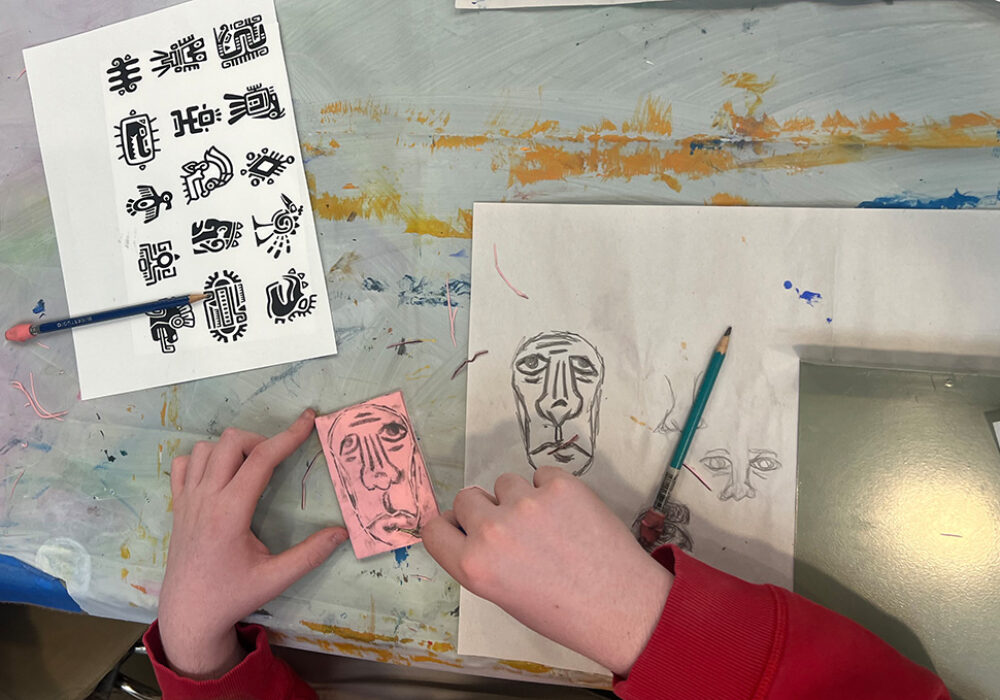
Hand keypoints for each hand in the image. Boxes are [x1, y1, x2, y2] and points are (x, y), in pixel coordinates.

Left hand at [158, 409, 348, 678]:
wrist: (188, 614)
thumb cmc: (233, 596)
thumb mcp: (276, 579)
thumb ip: (310, 554)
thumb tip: (342, 532)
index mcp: (231, 512)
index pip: (262, 459)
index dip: (289, 435)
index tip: (308, 419)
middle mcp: (206, 498)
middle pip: (231, 442)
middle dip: (261, 440)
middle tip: (278, 460)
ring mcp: (187, 500)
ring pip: (205, 448)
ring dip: (231, 449)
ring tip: (250, 468)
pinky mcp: (177, 506)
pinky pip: (183, 464)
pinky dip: (202, 460)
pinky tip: (219, 476)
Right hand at [422, 466, 672, 676]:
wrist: (621, 605)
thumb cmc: (562, 612)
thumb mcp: (503, 595)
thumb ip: (480, 559)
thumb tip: (472, 525)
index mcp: (473, 566)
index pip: (434, 529)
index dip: (451, 528)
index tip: (465, 530)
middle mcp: (493, 531)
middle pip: (466, 497)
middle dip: (485, 509)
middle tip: (513, 530)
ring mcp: (527, 503)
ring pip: (506, 482)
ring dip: (520, 497)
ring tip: (549, 526)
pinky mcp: (560, 485)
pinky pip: (541, 474)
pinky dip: (552, 490)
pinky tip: (570, 516)